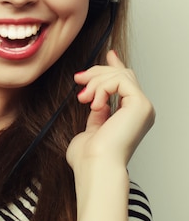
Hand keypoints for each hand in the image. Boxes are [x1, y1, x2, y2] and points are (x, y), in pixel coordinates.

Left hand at [67, 51, 154, 171]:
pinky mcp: (140, 104)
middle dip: (97, 73)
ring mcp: (142, 107)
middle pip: (122, 75)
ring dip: (95, 82)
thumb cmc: (89, 156)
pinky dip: (102, 88)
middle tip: (78, 79)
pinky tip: (94, 103)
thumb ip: (96, 113)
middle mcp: (140, 111)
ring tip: (82, 98)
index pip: (127, 83)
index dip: (117, 66)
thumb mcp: (91, 128)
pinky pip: (119, 81)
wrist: (95, 166)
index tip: (109, 54)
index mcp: (131, 117)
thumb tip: (95, 98)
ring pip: (119, 75)